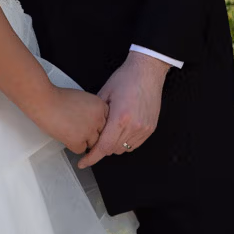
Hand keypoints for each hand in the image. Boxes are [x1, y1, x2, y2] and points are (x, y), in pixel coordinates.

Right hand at [34, 87, 109, 154]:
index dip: (96, 124)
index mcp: (100, 106)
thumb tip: (95, 123)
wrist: (44, 101)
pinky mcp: (78, 141)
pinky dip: (72, 145)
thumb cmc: (58, 98)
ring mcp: (89, 131)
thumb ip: (92, 110)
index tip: (88, 124)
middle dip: (90, 133)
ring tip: (70, 129)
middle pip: (101, 134)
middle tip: (77, 128)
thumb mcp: (83, 99)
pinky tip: (65, 134)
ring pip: (92, 144)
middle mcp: (98, 118)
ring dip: (82, 140)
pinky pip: (80, 150)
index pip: (106, 122)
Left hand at [77, 51, 168, 168]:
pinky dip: (126, 142)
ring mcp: (144, 128)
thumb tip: (88, 128)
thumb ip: (97, 114)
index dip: (92, 157)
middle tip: (95, 137)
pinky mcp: (150, 128)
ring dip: (114, 145)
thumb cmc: (126, 78)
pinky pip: (135, 144)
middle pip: (113, 150)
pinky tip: (121, 130)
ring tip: (110, 130)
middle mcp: (134, 126)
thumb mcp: (105, 93)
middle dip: (102, 147)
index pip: (104, 146)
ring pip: (124, 149)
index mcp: (120, 117)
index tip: (83, 162)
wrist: (147, 71)